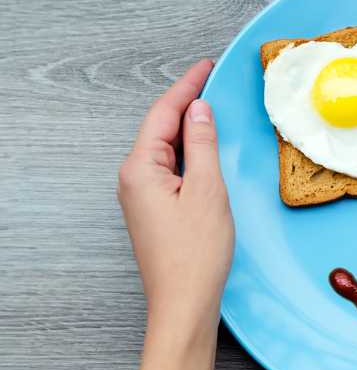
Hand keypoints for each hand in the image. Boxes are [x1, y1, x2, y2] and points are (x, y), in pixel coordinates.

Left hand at [118, 59, 233, 369]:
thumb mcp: (207, 190)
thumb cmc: (195, 253)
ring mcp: (142, 195)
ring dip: (188, 127)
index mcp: (140, 169)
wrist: (184, 302)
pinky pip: (169, 168)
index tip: (206, 67)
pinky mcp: (154, 209)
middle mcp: (134, 179)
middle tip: (211, 81)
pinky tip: (203, 148)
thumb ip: (202, 144)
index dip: (186, 87)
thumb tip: (199, 110)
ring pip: (165, 148)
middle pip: (160, 128)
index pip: (163, 114)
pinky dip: (188, 152)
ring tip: (211, 108)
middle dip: (185, 102)